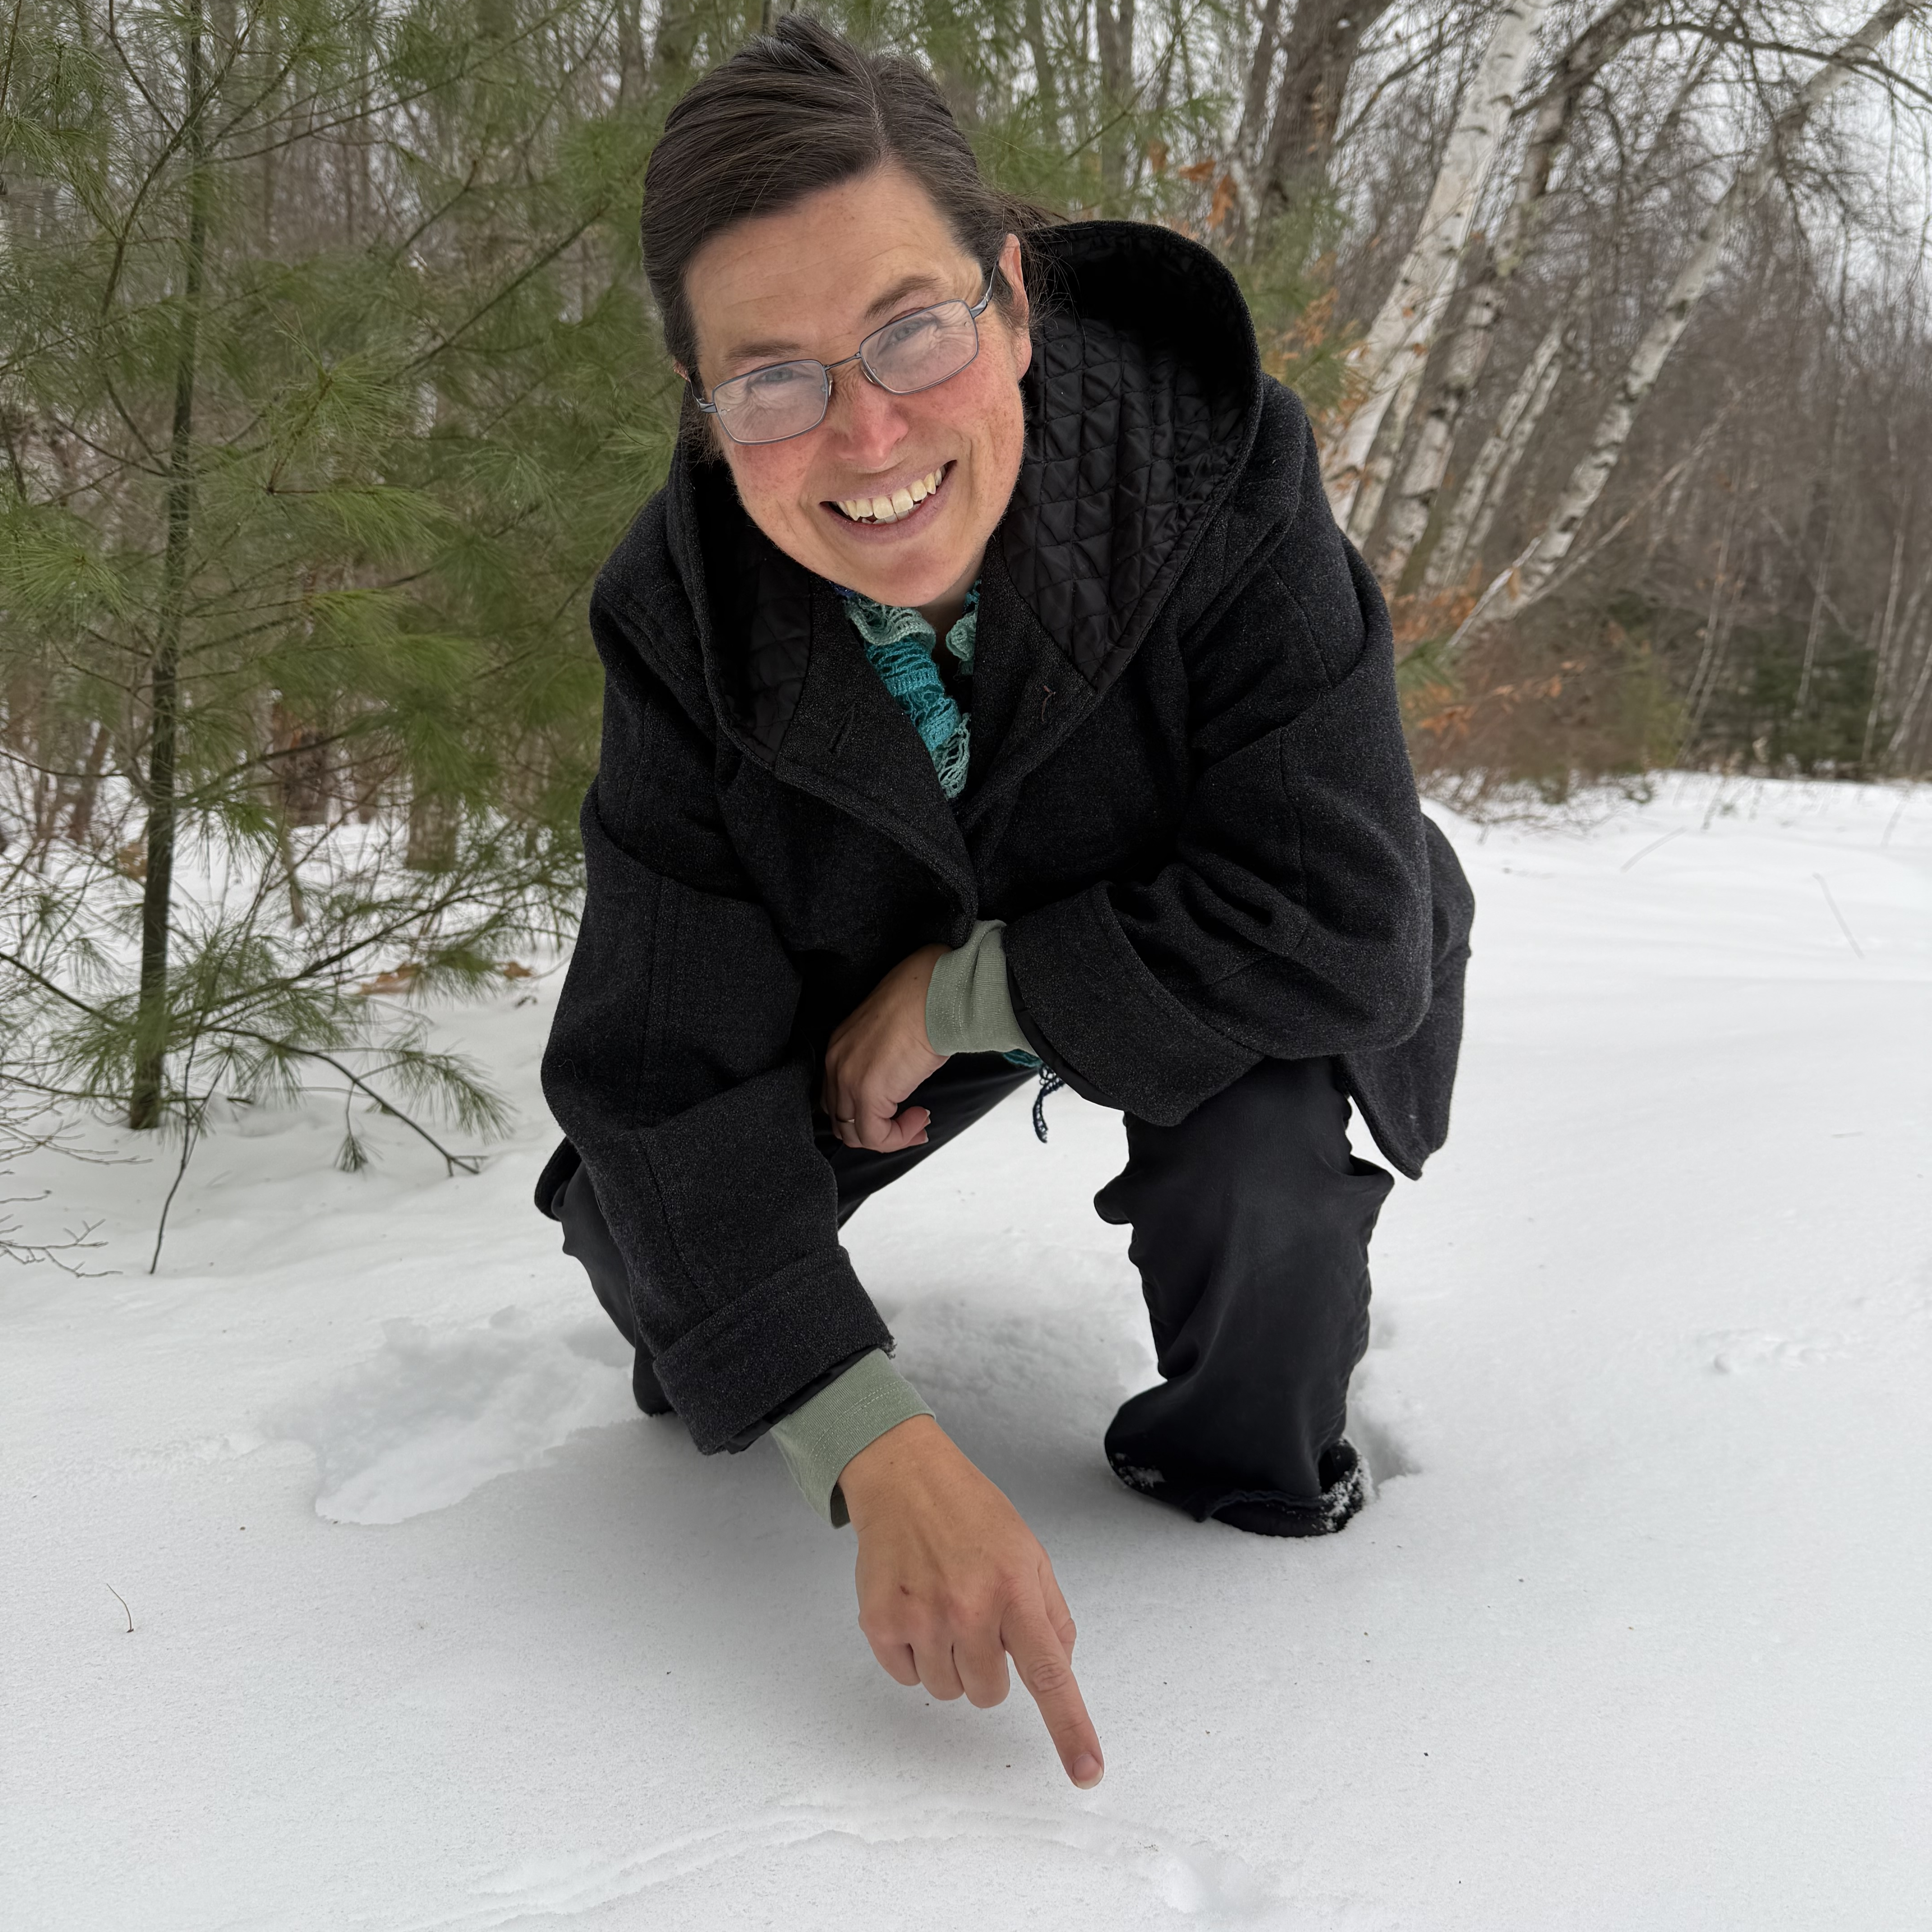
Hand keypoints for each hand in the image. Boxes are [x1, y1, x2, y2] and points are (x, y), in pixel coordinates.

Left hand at [821, 943, 948, 1152]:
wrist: (935, 993)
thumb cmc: (923, 1002)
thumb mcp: (892, 1033)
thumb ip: (884, 1059)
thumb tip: (900, 1079)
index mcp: (840, 1046)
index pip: (837, 1098)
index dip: (866, 1114)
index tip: (897, 1113)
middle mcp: (836, 1063)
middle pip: (842, 1120)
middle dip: (876, 1130)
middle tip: (909, 1124)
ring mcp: (847, 1078)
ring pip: (855, 1134)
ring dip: (889, 1136)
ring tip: (917, 1122)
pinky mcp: (868, 1092)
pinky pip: (876, 1137)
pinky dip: (899, 1138)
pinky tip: (919, 1119)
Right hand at [840, 1415, 1103, 1788]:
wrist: (905, 1479)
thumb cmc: (971, 1513)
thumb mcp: (1029, 1552)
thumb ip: (1051, 1613)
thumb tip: (1059, 1667)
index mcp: (1015, 1591)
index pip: (1050, 1673)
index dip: (1070, 1728)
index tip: (1087, 1771)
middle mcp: (969, 1608)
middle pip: (989, 1693)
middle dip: (988, 1665)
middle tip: (975, 1615)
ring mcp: (921, 1617)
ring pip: (948, 1691)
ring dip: (949, 1661)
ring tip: (942, 1605)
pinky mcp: (881, 1623)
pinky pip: (907, 1677)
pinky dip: (913, 1653)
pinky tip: (914, 1607)